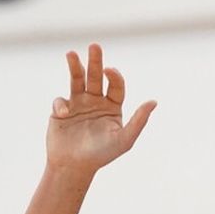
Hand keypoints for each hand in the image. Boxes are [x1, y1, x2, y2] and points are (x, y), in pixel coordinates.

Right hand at [46, 46, 155, 174]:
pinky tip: (65, 114)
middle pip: (96, 76)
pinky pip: (61, 101)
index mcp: (112, 106)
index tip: (109, 70)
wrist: (74, 167)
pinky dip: (62, 105)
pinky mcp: (61, 111)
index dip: (113, 76)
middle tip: (94, 46)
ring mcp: (77, 104)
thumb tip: (154, 101)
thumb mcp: (124, 140)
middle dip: (95, 61)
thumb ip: (139, 121)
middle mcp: (95, 101)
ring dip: (74, 66)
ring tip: (71, 53)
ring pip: (77, 80)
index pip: (115, 85)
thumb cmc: (102, 155)